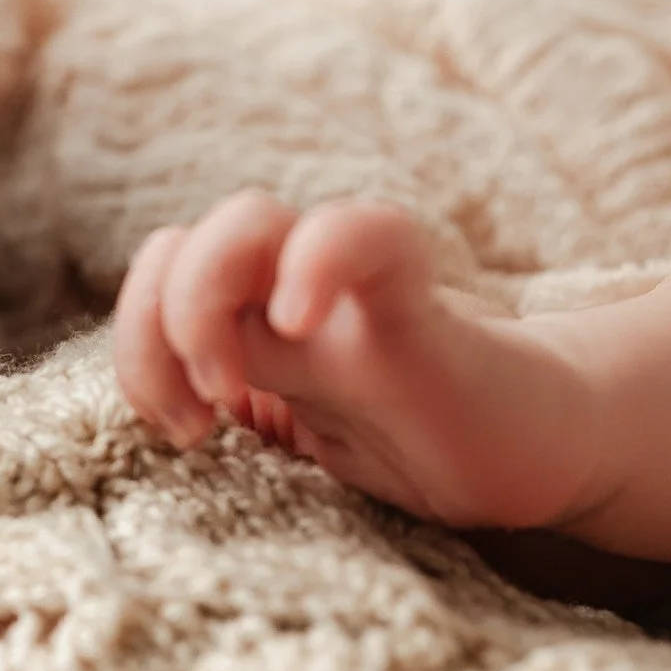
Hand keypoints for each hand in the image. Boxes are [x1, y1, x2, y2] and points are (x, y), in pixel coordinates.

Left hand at [114, 193, 597, 533]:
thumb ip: (241, 407)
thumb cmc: (418, 439)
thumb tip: (161, 409)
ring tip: (228, 391)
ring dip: (199, 303)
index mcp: (257, 323)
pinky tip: (299, 320)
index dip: (135, 345)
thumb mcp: (302, 440)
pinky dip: (314, 260)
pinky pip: (364, 235)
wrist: (535, 449)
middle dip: (151, 331)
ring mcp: (351, 292)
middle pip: (179, 242)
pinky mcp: (418, 307)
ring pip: (242, 221)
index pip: (158, 276)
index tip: (179, 430)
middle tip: (195, 418)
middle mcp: (292, 290)